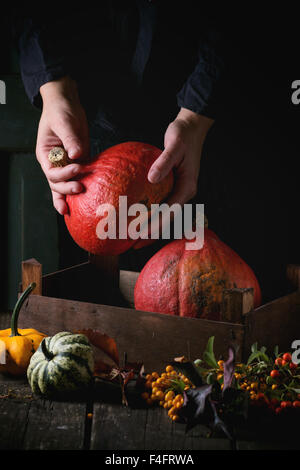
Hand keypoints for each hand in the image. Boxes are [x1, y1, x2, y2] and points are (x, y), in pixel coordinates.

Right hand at [36, 76, 88, 214]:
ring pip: (65, 186)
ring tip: (74, 210)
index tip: (77, 167)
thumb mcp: (63, 122)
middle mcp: (54, 162)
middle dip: (66, 189)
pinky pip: (79, 178)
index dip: (63, 173)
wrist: (68, 104)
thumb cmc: (60, 110)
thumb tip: (77, 155)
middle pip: (56, 184)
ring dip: (70, 196)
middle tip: (79, 189)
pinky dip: (83, 189)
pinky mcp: (80, 162)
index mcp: (46, 154)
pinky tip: (88, 200)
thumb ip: (69, 138)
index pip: (51, 171)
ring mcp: (66, 164)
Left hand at [133, 108, 212, 248]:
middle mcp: (184, 193)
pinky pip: (160, 205)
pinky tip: (135, 217)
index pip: (169, 211)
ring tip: (133, 239)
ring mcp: (179, 191)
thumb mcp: (174, 145)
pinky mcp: (172, 188)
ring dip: (150, 227)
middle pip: (167, 219)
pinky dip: (149, 214)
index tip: (140, 233)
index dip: (155, 224)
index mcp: (187, 187)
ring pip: (164, 215)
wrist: (192, 129)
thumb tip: (151, 178)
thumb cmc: (183, 136)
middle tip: (133, 244)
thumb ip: (164, 162)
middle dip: (151, 233)